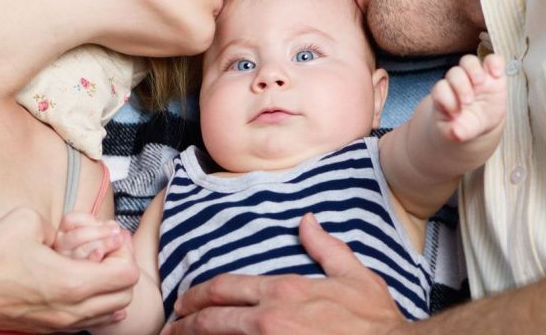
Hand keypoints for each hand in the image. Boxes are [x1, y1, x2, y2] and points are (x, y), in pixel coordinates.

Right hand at [0, 207, 138, 331]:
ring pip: (109, 314)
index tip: (109, 238)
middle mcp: (71, 310)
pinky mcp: (45, 330)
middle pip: (124, 297)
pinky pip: (86, 324)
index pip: (127, 275)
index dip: (122, 251)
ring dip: (110, 291)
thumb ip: (60, 225)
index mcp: (72, 282)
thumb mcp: (28, 221)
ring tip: (94, 268)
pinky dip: (95, 307)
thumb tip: (71, 234)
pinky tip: (82, 288)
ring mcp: (58, 324)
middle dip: (121, 270)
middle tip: (105, 252)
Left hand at [163, 214, 405, 334]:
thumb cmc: (374, 322)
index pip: (226, 288)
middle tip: (170, 327)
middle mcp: (270, 319)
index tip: (184, 301)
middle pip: (212, 319)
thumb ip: (326, 247)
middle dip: (185, 323)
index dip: (198, 295)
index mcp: (284, 292)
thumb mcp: (354, 276)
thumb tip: (307, 221)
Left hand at [430, 54, 506, 142]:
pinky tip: (497, 74)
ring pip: (469, 62)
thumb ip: (456, 132)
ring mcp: (475, 76)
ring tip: (479, 83)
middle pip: (454, 73)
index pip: (440, 89)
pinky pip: (493, 60)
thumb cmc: (464, 125)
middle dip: (460, 86)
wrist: (479, 122)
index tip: (454, 113)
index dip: (446, 98)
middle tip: (468, 102)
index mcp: (445, 95)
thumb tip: (455, 133)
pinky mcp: (493, 75)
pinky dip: (494, 63)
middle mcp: (457, 82)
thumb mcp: (459, 132)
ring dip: (473, 70)